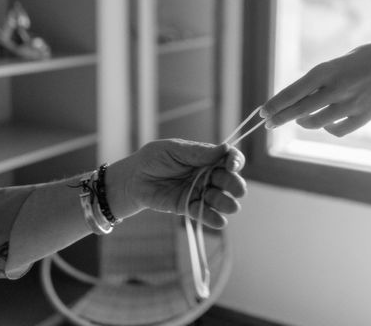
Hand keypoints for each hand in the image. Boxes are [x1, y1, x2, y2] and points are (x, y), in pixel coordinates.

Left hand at [109, 139, 245, 228]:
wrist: (133, 178)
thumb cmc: (153, 158)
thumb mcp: (174, 149)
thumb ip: (198, 152)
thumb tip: (225, 148)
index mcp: (206, 157)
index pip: (229, 158)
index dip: (235, 161)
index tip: (233, 165)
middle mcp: (207, 175)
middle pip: (229, 180)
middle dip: (235, 185)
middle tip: (237, 190)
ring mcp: (199, 192)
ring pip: (220, 199)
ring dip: (227, 203)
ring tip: (230, 206)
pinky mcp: (188, 207)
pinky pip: (204, 214)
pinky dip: (213, 218)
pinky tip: (219, 221)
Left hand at [261, 42, 370, 136]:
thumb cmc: (360, 61)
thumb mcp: (334, 66)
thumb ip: (317, 84)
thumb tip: (293, 104)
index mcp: (325, 71)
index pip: (292, 92)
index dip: (275, 104)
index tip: (263, 112)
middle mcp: (336, 88)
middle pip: (300, 110)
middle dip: (281, 118)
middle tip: (269, 123)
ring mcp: (350, 104)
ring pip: (317, 123)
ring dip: (304, 123)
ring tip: (300, 120)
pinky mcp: (364, 116)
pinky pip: (337, 130)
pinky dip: (328, 129)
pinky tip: (326, 124)